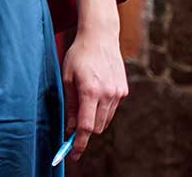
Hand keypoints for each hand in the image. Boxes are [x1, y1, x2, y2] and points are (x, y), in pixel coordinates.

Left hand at [61, 24, 127, 161]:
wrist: (100, 37)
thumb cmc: (79, 55)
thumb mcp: (67, 78)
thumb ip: (70, 105)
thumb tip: (70, 128)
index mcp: (90, 91)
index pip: (86, 126)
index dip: (79, 143)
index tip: (73, 154)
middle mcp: (107, 94)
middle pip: (97, 127)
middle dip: (85, 132)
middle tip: (72, 130)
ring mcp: (118, 93)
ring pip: (105, 120)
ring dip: (94, 120)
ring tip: (83, 105)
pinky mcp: (123, 90)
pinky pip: (111, 109)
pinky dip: (102, 109)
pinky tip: (95, 93)